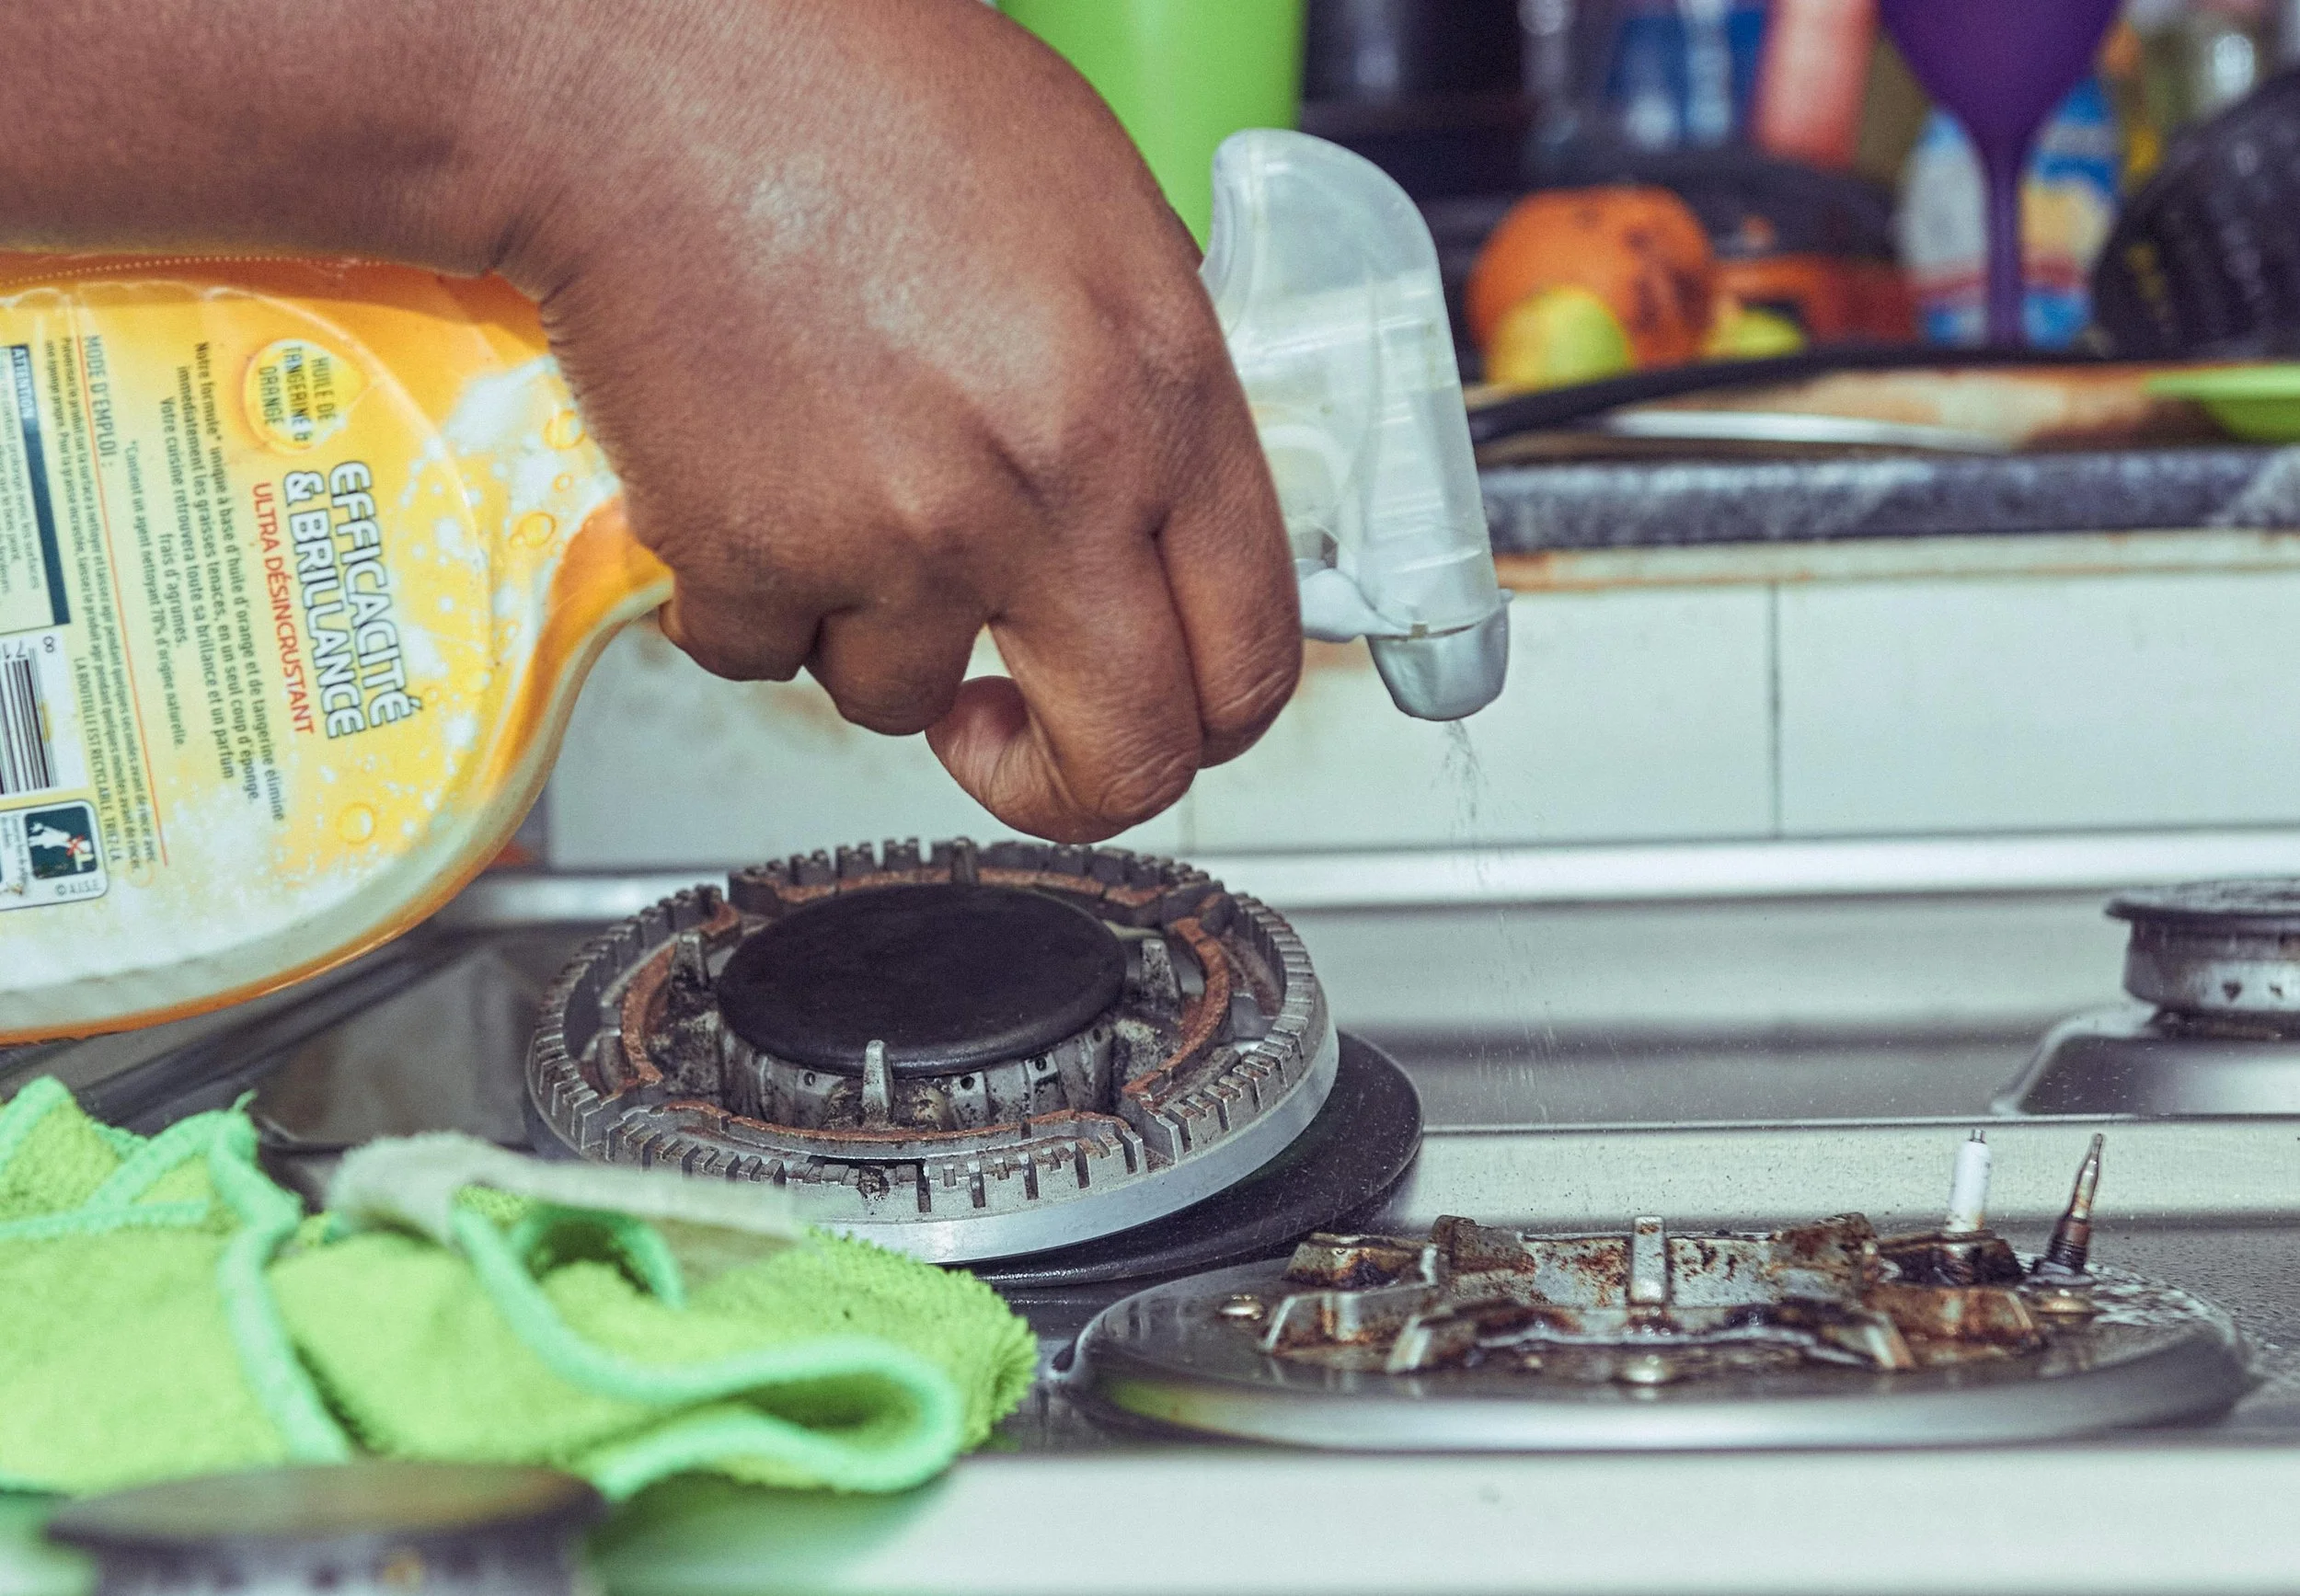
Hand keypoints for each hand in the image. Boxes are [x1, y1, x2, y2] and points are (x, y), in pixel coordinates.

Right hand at [491, 0, 1300, 840]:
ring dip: (875, 636)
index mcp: (1162, 398)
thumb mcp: (1099, 223)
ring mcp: (902, 538)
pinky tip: (752, 485)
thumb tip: (1168, 525)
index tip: (1166, 722)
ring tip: (838, 495)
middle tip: (1015, 738)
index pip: (1254, 653)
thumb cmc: (861, 103)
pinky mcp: (755, 561)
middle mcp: (1050, 488)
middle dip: (1071, 784)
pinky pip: (768, 659)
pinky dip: (753, 602)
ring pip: (908, 702)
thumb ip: (1151, 397)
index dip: (1216, 722)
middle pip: (1126, 760)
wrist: (651, 73)